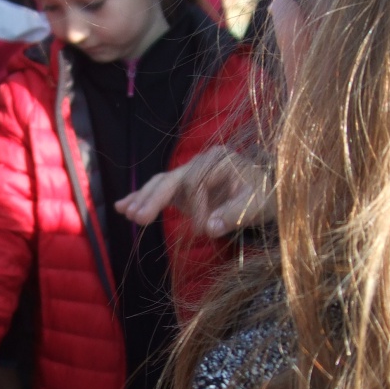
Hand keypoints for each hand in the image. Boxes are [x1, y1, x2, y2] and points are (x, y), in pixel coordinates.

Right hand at [115, 145, 274, 237]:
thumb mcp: (257, 206)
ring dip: (143, 198)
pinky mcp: (183, 187)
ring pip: (161, 183)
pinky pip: (159, 190)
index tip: (205, 229)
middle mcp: (201, 162)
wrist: (267, 194)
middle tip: (138, 217)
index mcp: (219, 160)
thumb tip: (211, 227)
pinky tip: (122, 207)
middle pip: (172, 178)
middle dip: (154, 198)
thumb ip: (234, 214)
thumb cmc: (265, 197)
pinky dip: (142, 198)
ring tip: (126, 213)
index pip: (197, 181)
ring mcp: (189, 173)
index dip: (196, 206)